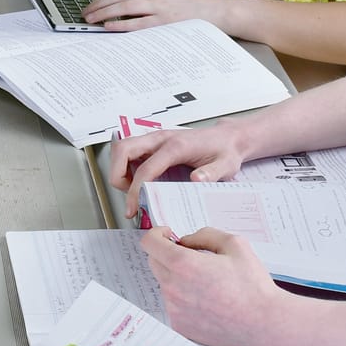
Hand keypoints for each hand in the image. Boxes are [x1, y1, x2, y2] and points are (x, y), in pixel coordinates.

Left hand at [83, 0, 232, 32]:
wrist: (219, 12)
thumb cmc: (195, 9)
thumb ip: (151, 2)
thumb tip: (128, 12)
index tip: (93, 4)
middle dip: (99, 4)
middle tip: (85, 14)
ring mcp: (161, 8)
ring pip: (125, 6)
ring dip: (104, 13)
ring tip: (90, 20)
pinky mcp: (166, 22)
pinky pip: (138, 22)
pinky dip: (121, 24)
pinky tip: (109, 27)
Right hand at [109, 124, 247, 216]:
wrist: (228, 138)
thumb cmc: (225, 151)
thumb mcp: (226, 165)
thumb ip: (212, 173)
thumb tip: (196, 179)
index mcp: (176, 146)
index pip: (146, 168)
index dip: (135, 190)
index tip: (133, 208)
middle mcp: (162, 138)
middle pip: (123, 149)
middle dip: (117, 175)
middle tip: (128, 196)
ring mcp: (156, 138)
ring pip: (122, 147)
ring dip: (119, 168)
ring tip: (131, 189)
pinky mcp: (154, 142)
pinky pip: (130, 149)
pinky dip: (125, 164)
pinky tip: (137, 179)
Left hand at [141, 226, 288, 345]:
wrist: (264, 323)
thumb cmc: (252, 285)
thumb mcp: (235, 244)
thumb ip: (205, 235)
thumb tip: (186, 240)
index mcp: (183, 264)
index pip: (149, 243)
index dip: (157, 234)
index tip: (167, 235)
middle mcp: (173, 287)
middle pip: (154, 262)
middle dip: (168, 254)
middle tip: (192, 257)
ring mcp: (174, 309)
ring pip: (165, 284)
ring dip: (178, 278)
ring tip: (208, 284)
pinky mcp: (179, 326)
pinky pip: (173, 305)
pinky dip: (184, 299)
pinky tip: (208, 301)